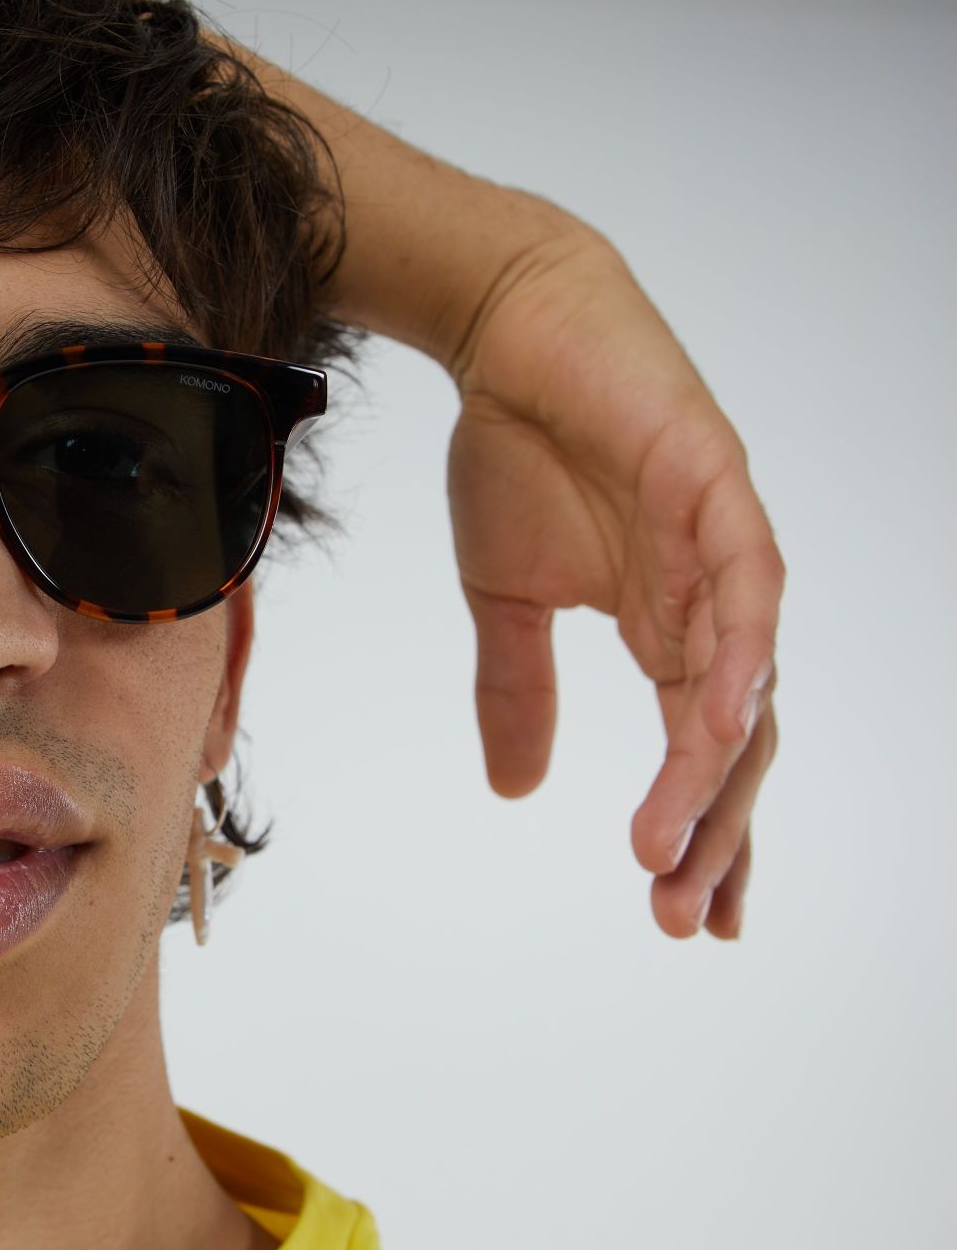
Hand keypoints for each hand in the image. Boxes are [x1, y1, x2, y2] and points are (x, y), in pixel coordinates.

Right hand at [442, 227, 782, 939]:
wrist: (510, 333)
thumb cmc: (515, 451)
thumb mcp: (503, 599)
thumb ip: (519, 691)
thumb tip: (519, 790)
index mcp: (666, 631)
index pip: (703, 753)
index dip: (701, 834)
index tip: (682, 917)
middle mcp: (711, 604)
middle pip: (736, 742)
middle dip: (713, 833)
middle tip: (679, 913)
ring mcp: (722, 548)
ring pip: (747, 683)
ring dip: (717, 773)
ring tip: (673, 852)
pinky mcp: (717, 487)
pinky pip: (747, 587)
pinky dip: (740, 658)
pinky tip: (717, 725)